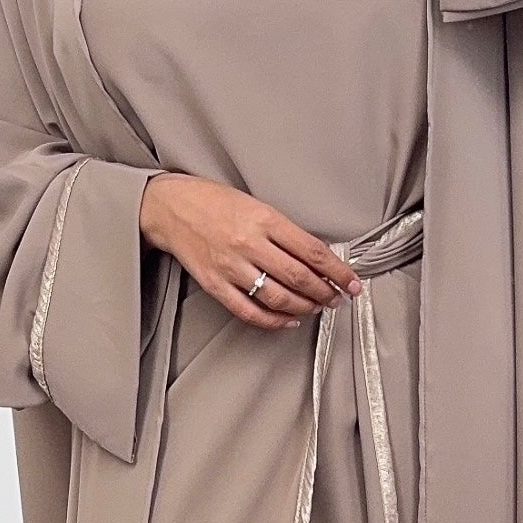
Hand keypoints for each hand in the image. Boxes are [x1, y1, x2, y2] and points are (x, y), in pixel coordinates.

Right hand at [139, 173, 360, 330]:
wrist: (170, 207)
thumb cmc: (214, 202)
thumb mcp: (256, 205)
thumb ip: (284, 231)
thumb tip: (316, 258)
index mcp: (264, 219)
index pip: (313, 251)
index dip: (338, 271)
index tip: (352, 282)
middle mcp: (249, 243)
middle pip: (300, 277)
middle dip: (325, 292)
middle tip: (338, 298)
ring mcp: (231, 267)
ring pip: (278, 298)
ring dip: (304, 307)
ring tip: (317, 307)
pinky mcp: (215, 284)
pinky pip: (249, 311)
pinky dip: (273, 321)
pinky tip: (288, 320)